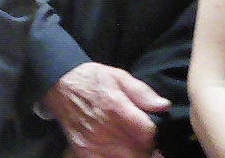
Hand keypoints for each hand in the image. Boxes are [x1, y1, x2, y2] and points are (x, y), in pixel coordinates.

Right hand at [43, 62, 170, 157]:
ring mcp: (93, 142)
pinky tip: (118, 152)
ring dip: (134, 155)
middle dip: (147, 150)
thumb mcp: (119, 76)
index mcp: (115, 106)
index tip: (152, 132)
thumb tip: (164, 106)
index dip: (154, 135)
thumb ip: (142, 92)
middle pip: (139, 152)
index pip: (147, 132)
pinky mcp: (83, 151)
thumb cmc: (93, 79)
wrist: (60, 86)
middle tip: (145, 143)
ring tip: (133, 148)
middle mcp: (104, 128)